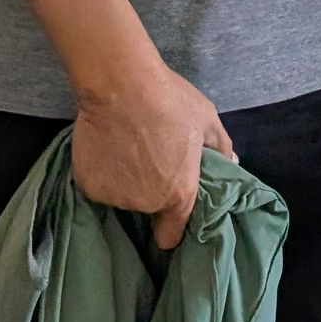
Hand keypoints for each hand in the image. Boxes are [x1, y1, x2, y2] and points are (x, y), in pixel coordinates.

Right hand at [71, 62, 236, 248]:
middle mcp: (145, 203)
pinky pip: (99, 185)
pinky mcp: (88, 186)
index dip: (171, 228)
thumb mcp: (207, 119)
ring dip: (126, 181)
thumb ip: (222, 147)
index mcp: (178, 193)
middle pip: (147, 208)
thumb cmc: (170, 101)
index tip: (169, 216)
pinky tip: (109, 149)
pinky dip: (103, 173)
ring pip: (122, 196)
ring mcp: (114, 196)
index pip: (171, 236)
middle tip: (150, 158)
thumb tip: (233, 163)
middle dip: (149, 190)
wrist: (120, 85)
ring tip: (128, 149)